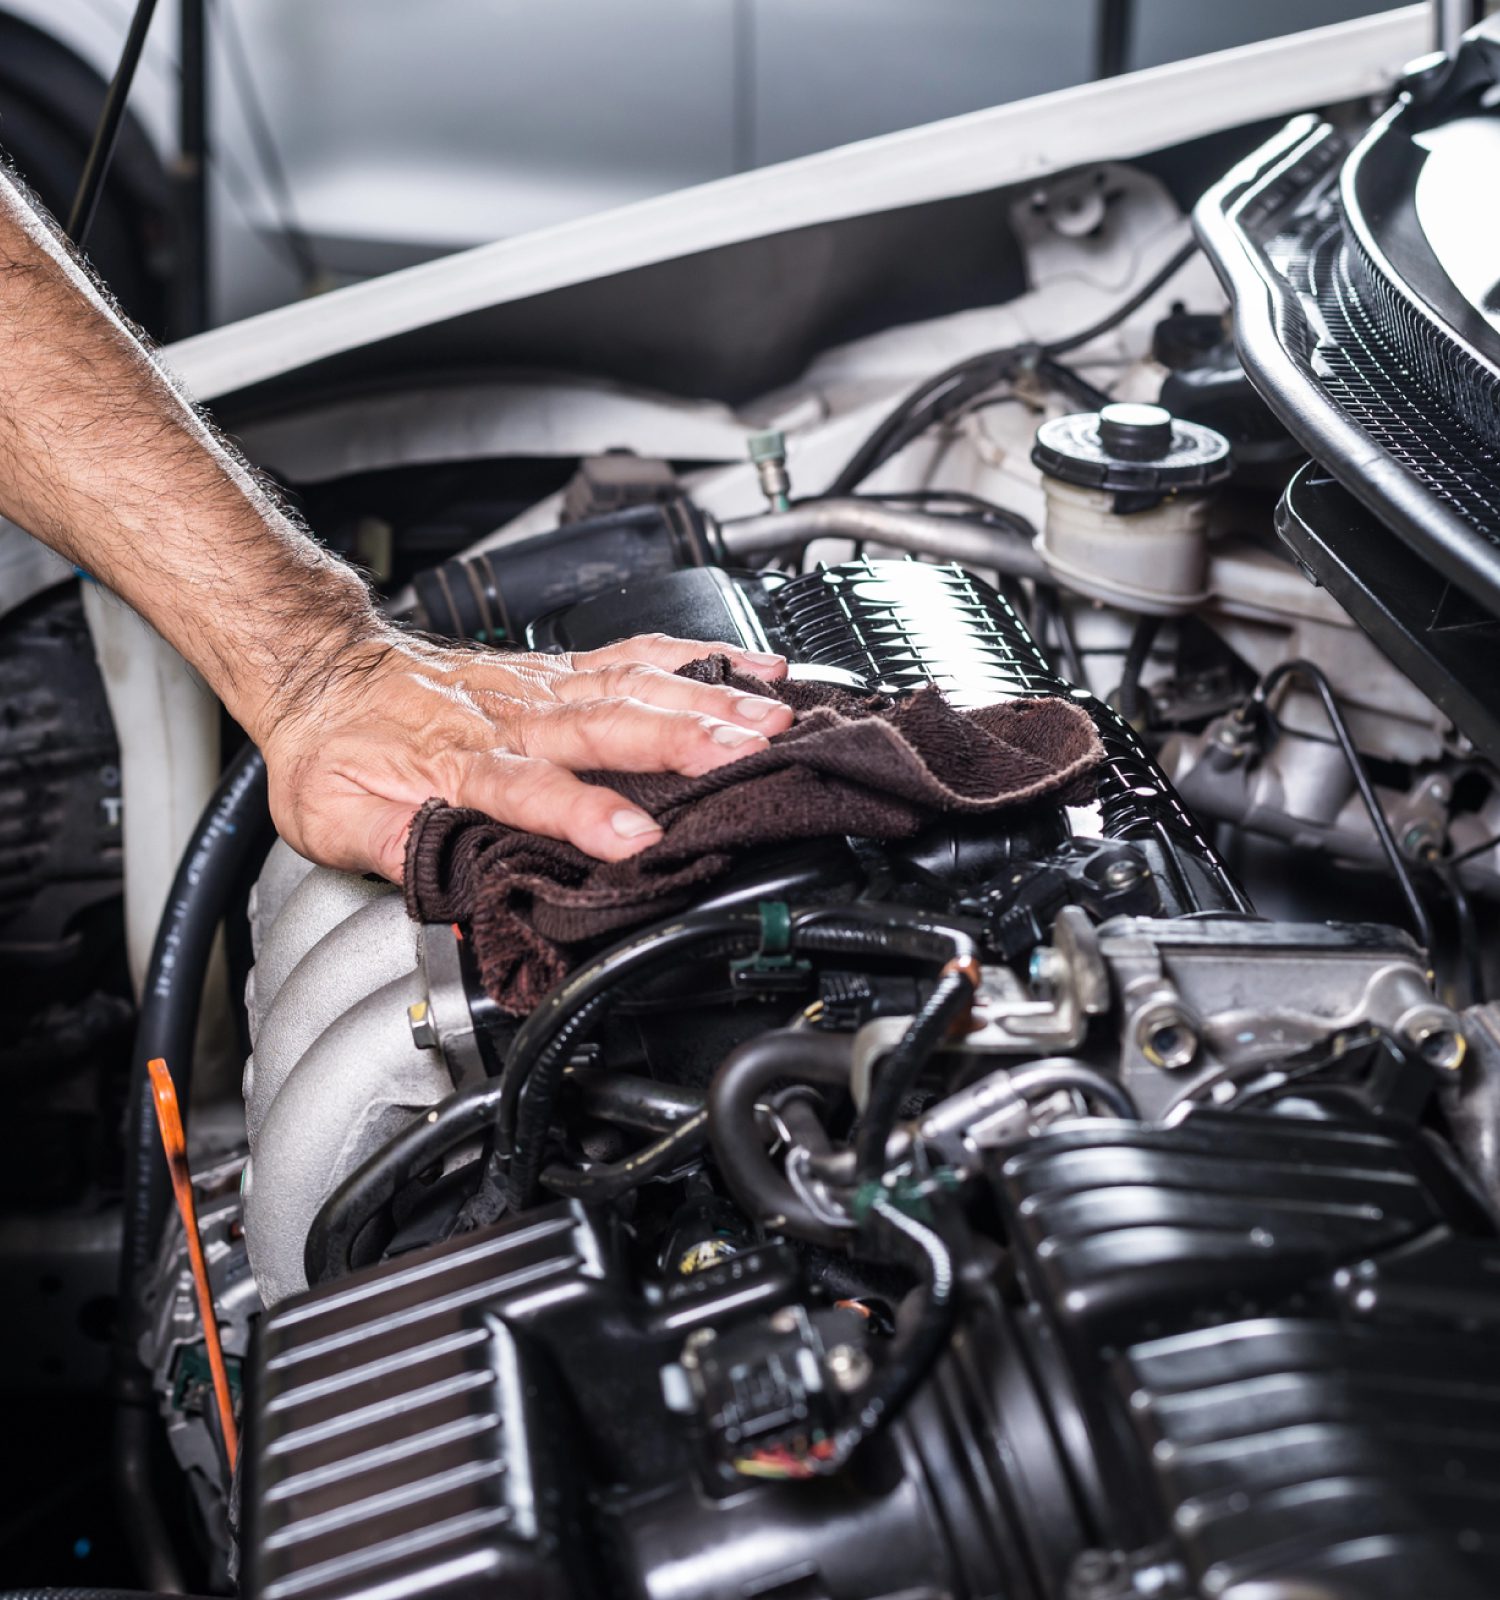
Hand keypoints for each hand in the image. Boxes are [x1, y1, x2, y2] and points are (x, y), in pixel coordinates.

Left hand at [259, 630, 791, 880]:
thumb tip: (450, 891)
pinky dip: (699, 657)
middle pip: (606, 724)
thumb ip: (393, 850)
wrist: (325, 668)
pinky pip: (637, 654)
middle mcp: (513, 715)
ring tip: (771, 717)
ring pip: (634, 686)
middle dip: (682, 739)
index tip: (636, 839)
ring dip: (706, 700)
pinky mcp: (562, 669)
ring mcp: (543, 685)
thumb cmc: (337, 748)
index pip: (529, 788)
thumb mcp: (333, 818)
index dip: (583, 813)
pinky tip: (754, 667)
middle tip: (748, 754)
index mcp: (458, 759)